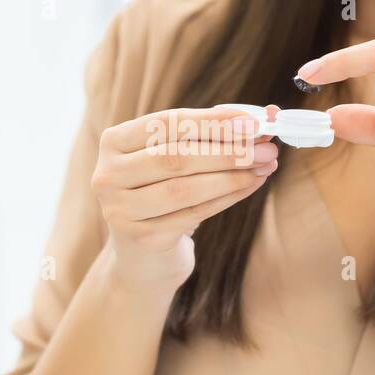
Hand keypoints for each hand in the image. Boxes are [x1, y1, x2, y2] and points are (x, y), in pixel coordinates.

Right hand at [91, 107, 278, 291]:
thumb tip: (263, 116)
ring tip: (265, 166)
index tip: (252, 122)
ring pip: (184, 188)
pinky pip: (193, 214)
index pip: (166, 124)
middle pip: (175, 156)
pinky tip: (250, 185)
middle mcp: (108, 175)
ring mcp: (121, 210)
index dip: (212, 121)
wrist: (142, 257)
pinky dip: (227, 197)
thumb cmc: (163, 194)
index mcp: (113, 142)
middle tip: (267, 147)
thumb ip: (210, 134)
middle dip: (227, 150)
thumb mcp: (176, 158)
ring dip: (231, 175)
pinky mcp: (142, 239)